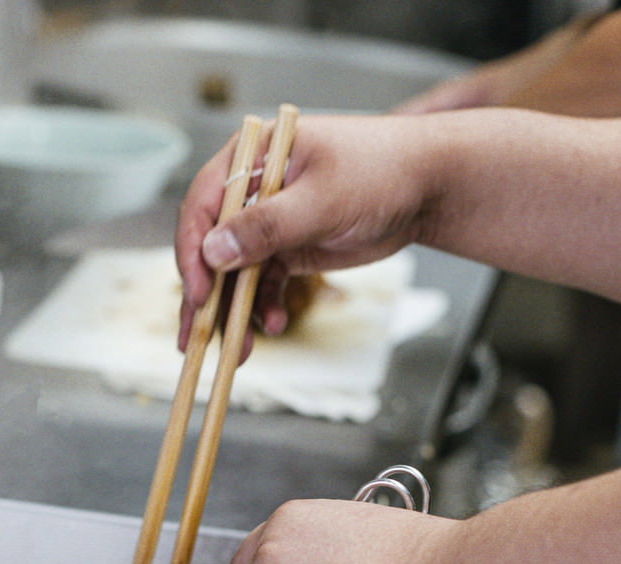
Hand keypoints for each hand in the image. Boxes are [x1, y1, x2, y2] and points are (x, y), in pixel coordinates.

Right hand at [175, 114, 439, 351]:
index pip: (203, 205)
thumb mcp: (322, 198)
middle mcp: (251, 189)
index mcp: (250, 157)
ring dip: (233, 310)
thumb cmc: (380, 170)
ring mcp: (268, 222)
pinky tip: (271, 324)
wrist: (427, 187)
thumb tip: (214, 251)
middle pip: (212, 245)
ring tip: (237, 349)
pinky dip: (263, 307)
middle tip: (197, 336)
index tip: (198, 291)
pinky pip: (263, 284)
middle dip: (205, 294)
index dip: (193, 250)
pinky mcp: (288, 249)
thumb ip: (267, 226)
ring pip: (235, 272)